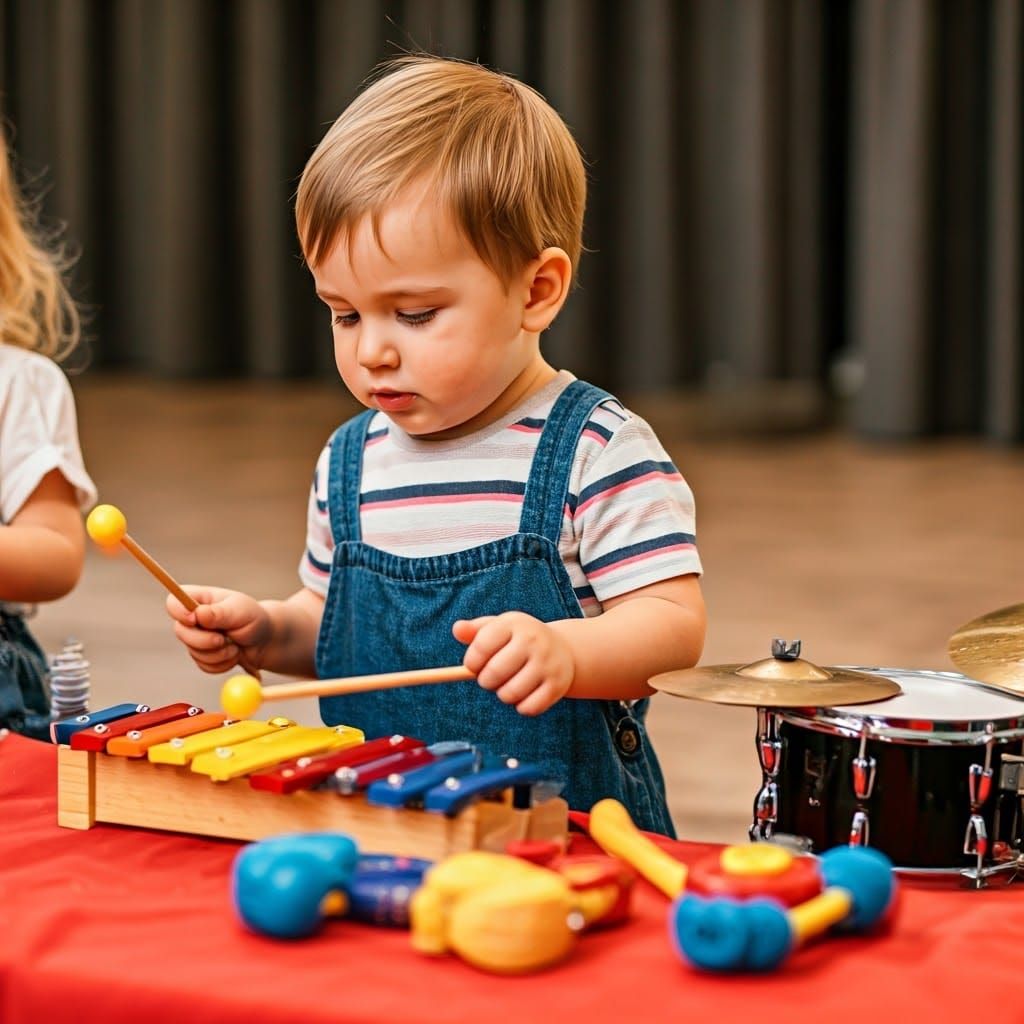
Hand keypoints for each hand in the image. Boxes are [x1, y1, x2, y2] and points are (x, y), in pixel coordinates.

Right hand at [166, 586, 270, 675]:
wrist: (266, 642)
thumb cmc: (254, 619)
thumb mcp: (240, 611)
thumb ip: (219, 613)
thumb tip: (197, 614)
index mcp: (200, 599)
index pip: (173, 602)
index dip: (179, 612)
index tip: (195, 619)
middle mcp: (194, 618)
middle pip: (180, 631)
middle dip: (204, 640)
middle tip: (223, 639)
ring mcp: (197, 638)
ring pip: (194, 652)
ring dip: (218, 653)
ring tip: (236, 645)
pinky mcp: (203, 656)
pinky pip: (204, 666)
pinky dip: (222, 664)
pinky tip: (234, 654)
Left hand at [452, 612, 574, 715]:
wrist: (563, 649)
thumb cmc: (520, 639)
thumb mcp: (499, 628)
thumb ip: (474, 631)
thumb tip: (457, 629)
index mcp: (514, 624)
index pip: (482, 645)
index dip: (471, 662)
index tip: (474, 665)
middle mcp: (533, 641)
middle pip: (494, 672)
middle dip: (485, 681)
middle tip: (490, 678)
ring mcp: (547, 663)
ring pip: (510, 693)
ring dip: (503, 695)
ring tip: (508, 685)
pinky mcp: (558, 685)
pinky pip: (528, 708)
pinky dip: (521, 707)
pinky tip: (524, 695)